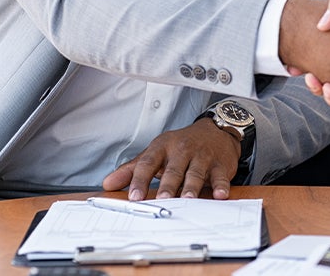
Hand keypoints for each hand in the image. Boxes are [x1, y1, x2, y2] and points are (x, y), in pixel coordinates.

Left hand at [102, 118, 239, 200]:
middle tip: (162, 198)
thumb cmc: (182, 146)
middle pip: (174, 169)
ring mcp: (203, 156)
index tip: (134, 196)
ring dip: (192, 185)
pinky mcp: (220, 164)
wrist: (215, 130)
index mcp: (163, 147)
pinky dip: (221, 185)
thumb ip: (132, 169)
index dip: (140, 179)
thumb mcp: (156, 152)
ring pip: (196, 172)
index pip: (148, 162)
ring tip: (187, 198)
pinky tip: (220, 194)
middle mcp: (183, 150)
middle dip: (168, 184)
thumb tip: (108, 184)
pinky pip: (220, 175)